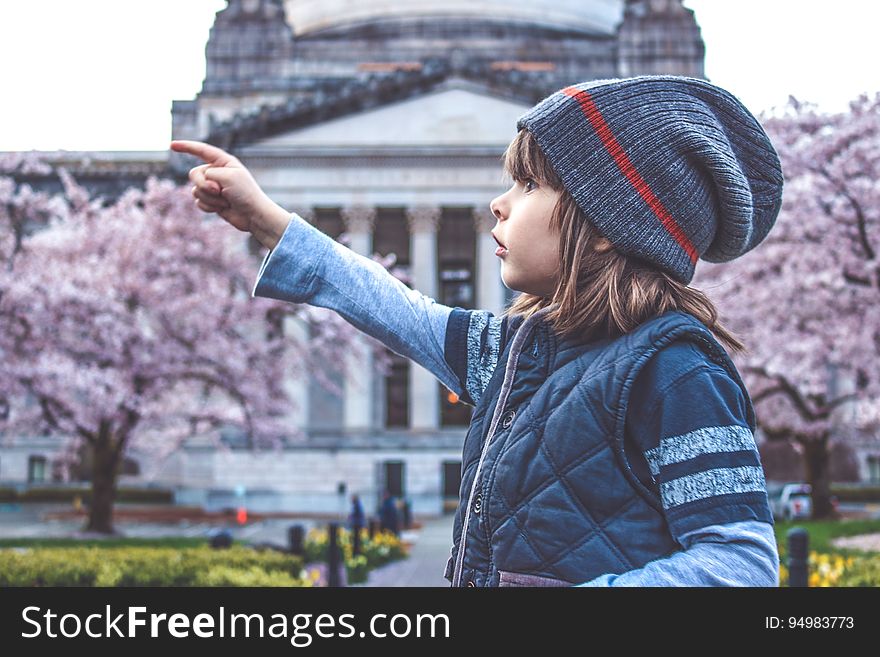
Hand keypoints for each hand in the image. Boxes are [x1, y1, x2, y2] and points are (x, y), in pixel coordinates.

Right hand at [170, 140, 290, 249]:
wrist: (253, 215)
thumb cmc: (245, 193)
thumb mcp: (227, 176)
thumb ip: (208, 174)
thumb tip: (200, 185)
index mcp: (224, 162)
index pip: (202, 150)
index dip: (186, 147)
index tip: (172, 145)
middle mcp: (217, 173)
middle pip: (194, 174)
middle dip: (203, 184)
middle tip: (219, 190)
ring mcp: (213, 188)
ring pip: (195, 190)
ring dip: (209, 198)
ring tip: (226, 201)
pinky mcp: (212, 201)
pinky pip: (198, 202)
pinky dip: (209, 206)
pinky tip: (222, 209)